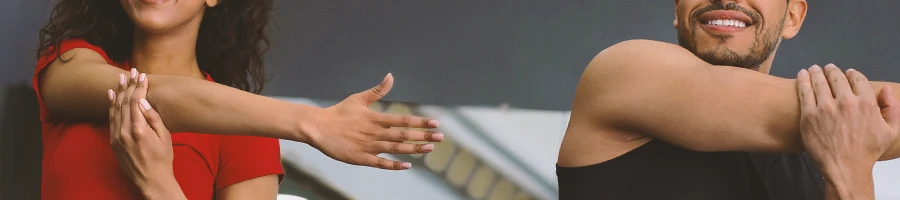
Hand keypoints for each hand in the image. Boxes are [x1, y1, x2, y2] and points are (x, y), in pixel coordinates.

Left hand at [109, 69, 184, 199]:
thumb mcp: (165, 137)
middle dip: (129, 85)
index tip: (143, 76)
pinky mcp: (113, 141)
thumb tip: (143, 101)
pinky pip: (111, 118)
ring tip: (121, 78)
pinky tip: (111, 94)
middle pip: (124, 101)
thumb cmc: (162, 158)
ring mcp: (116, 136)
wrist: (151, 179)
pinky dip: (111, 105)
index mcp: (139, 129)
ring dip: (118, 92)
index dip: (139, 86)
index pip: (136, 101)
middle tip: (132, 71)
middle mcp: (125, 131)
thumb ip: (153, 117)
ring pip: (115, 108)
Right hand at [309, 73, 443, 169]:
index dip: (420, 122)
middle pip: (404, 135)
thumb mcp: (358, 99)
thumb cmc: (338, 113)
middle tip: (441, 137)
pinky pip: (381, 163)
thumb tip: (390, 76)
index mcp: (376, 118)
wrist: (318, 128)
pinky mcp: (361, 158)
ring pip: (396, 149)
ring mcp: (369, 146)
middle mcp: (375, 132)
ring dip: (414, 149)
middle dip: (424, 136)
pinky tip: (407, 165)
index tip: (435, 123)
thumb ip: (377, 91)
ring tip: (429, 148)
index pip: (403, 120)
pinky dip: (394, 165)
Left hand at [796, 64, 899, 198]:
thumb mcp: (890, 131)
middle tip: (828, 68)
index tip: (847, 73)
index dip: (851, 73)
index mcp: (866, 103)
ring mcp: (825, 108)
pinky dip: (803, 80)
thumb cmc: (866, 152)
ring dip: (816, 72)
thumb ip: (891, 108)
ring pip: (819, 82)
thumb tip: (886, 90)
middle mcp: (845, 102)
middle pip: (836, 77)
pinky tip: (802, 75)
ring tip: (814, 69)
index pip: (857, 78)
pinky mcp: (809, 115)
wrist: (845, 168)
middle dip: (832, 70)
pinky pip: (805, 91)